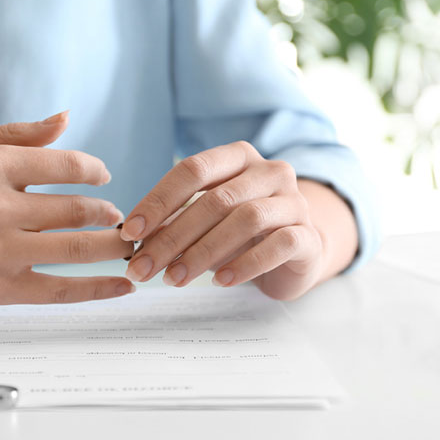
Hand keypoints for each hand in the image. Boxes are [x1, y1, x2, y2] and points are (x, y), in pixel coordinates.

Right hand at [0, 112, 133, 307]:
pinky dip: (98, 289)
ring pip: (77, 248)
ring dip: (113, 246)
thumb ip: (14, 133)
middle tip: (120, 217)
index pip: (65, 164)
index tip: (103, 177)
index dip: (95, 171)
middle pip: (78, 208)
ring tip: (129, 244)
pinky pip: (60, 290)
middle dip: (109, 212)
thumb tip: (64, 118)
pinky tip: (125, 286)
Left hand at [119, 141, 351, 299]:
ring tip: (174, 279)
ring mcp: (293, 202)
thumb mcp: (204, 221)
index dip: (158, 201)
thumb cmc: (240, 232)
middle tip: (143, 268)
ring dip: (203, 253)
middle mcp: (269, 172)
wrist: (297, 251)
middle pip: (215, 199)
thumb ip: (174, 222)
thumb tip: (134, 240)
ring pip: (245, 221)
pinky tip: (219, 282)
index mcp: (237, 157)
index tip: (130, 232)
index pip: (192, 170)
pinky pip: (278, 245)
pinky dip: (245, 265)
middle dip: (172, 237)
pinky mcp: (308, 235)